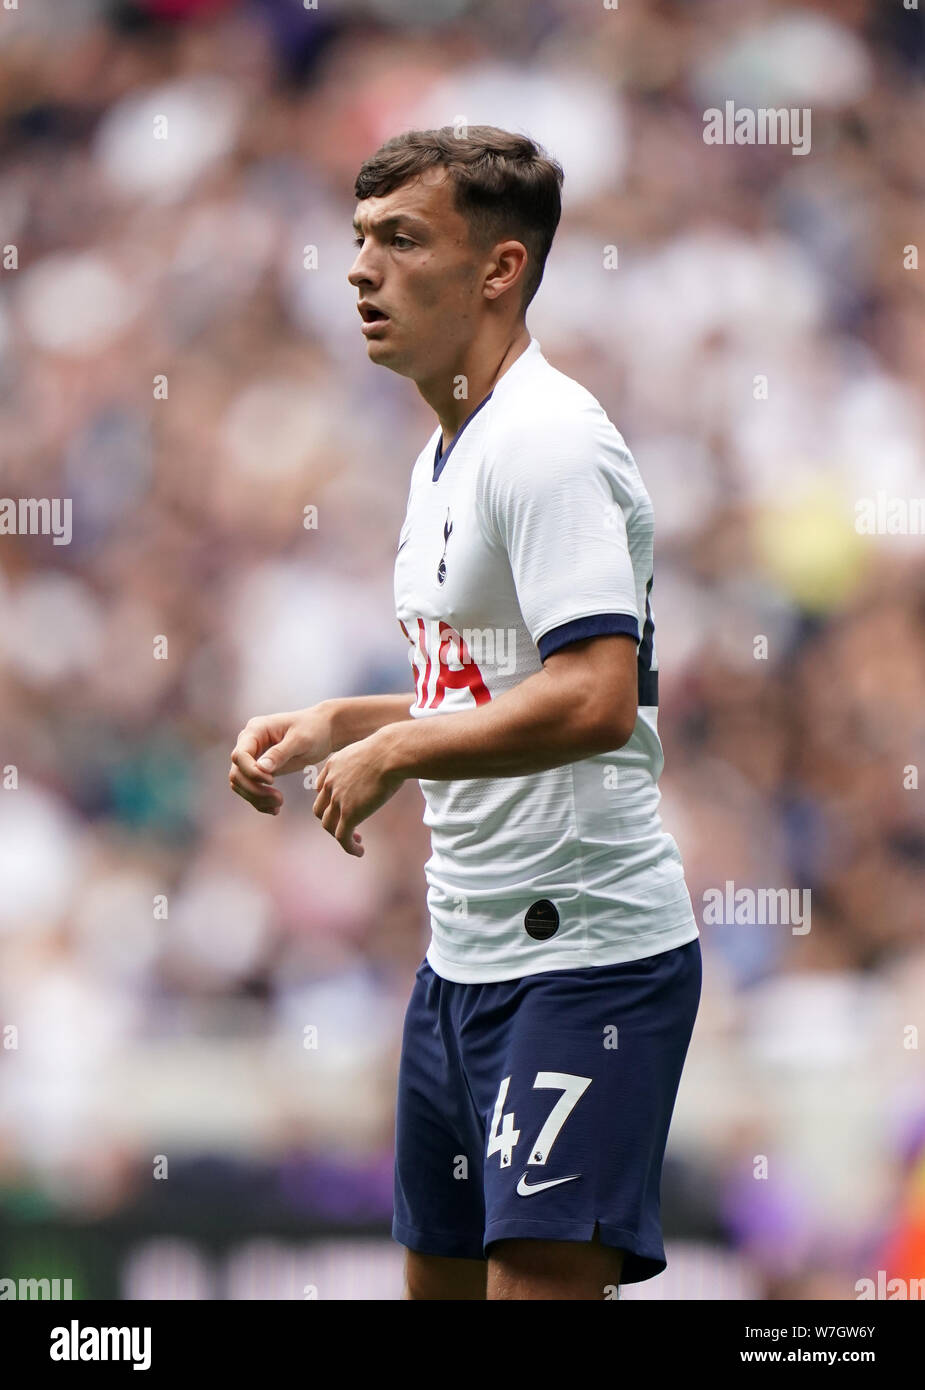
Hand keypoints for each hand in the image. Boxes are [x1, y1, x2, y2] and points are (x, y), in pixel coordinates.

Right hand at [229, 706, 333, 814]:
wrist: (324, 730)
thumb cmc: (314, 729)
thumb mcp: (300, 739)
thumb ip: (280, 753)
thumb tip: (261, 768)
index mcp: (255, 730)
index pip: (240, 755)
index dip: (251, 772)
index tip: (272, 781)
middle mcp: (249, 742)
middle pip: (237, 772)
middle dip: (254, 789)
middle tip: (279, 799)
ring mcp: (253, 757)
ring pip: (240, 783)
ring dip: (256, 798)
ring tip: (279, 805)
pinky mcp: (259, 770)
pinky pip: (250, 788)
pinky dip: (259, 801)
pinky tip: (275, 809)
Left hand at [312, 731, 403, 855]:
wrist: (391, 752)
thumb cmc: (391, 748)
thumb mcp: (371, 750)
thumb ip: (370, 760)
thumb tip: (387, 762)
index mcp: (333, 765)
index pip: (321, 788)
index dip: (330, 801)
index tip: (344, 807)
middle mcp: (330, 782)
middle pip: (320, 809)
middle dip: (331, 820)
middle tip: (348, 825)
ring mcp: (337, 799)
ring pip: (328, 825)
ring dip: (339, 835)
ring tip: (356, 840)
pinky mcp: (349, 813)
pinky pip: (342, 836)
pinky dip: (349, 846)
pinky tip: (360, 851)